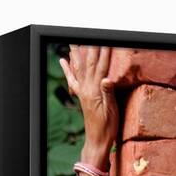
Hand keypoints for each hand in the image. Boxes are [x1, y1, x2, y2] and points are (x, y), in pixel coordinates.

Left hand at [59, 45, 118, 168]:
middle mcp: (86, 90)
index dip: (104, 52)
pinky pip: (74, 79)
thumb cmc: (107, 129)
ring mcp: (83, 93)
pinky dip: (68, 69)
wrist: (97, 142)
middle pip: (88, 64)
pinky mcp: (82, 97)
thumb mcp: (112, 112)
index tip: (106, 39)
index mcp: (95, 92)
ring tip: (73, 40)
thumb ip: (109, 94)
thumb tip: (106, 78)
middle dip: (90, 47)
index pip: (101, 67)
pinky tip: (64, 61)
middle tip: (88, 34)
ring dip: (77, 53)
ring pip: (79, 68)